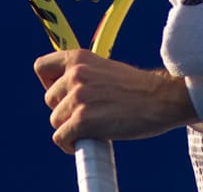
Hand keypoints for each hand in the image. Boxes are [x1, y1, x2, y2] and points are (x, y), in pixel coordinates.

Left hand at [35, 49, 195, 152]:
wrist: (161, 99)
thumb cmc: (137, 88)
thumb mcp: (105, 69)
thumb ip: (84, 75)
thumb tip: (66, 91)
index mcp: (79, 58)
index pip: (41, 67)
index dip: (49, 83)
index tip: (63, 93)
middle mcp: (75, 74)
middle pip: (50, 100)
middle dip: (65, 109)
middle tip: (87, 114)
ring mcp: (78, 97)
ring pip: (56, 120)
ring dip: (71, 128)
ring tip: (92, 127)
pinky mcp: (82, 120)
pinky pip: (61, 137)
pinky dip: (70, 144)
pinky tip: (86, 142)